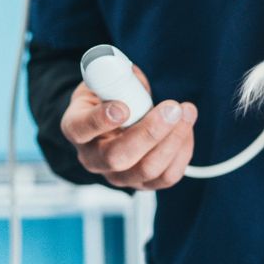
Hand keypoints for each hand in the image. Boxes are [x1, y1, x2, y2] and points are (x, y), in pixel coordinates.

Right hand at [61, 67, 197, 189]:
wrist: (111, 122)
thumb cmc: (106, 97)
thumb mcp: (102, 81)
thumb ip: (115, 79)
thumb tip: (134, 80)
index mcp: (76, 128)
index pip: (81, 129)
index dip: (101, 120)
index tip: (123, 107)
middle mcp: (93, 158)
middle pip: (118, 157)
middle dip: (150, 132)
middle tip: (172, 108)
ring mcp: (117, 176)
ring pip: (147, 169)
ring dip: (173, 140)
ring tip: (187, 111)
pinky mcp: (142, 183)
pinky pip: (167, 176)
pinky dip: (182, 151)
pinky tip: (186, 128)